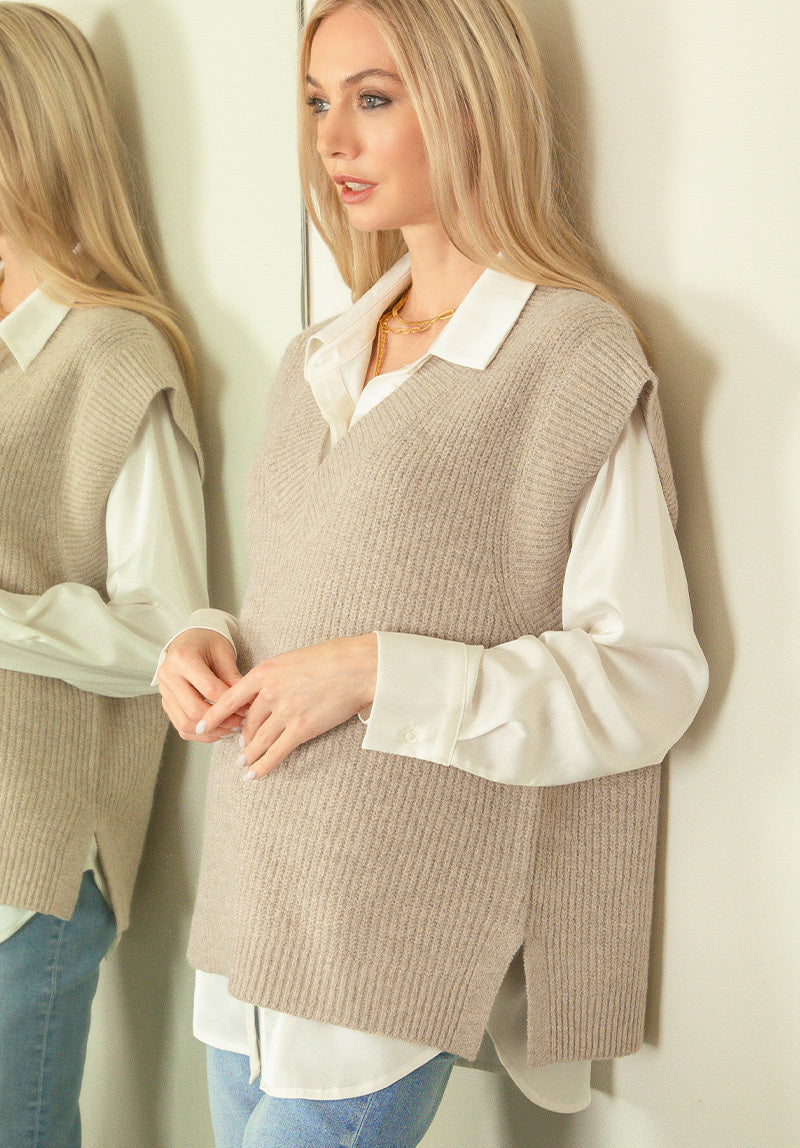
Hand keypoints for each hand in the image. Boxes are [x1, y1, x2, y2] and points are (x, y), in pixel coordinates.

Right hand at [158, 628, 243, 741]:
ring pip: (186, 723)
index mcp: (183, 658)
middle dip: (222, 721)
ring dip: (212, 731)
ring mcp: (164, 691)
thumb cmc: (209, 642)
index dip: (232, 703)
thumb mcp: (224, 653)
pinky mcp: (166, 703)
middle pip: (194, 710)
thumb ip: (233, 678)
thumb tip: (247, 705)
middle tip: (242, 723)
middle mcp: (168, 675)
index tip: (249, 709)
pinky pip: (181, 726)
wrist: (190, 639)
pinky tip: (219, 730)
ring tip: (232, 729)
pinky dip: (201, 734)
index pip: (210, 690)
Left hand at [196, 634, 377, 777]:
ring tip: (243, 762)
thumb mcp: (292, 660)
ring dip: (249, 754)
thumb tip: (263, 695)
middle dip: (242, 737)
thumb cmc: (330, 659)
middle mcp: (269, 693)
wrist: (358, 666)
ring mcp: (284, 712)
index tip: (200, 726)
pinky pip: (275, 753)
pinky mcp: (301, 729)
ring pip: (257, 741)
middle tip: (239, 746)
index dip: (212, 716)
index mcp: (264, 672)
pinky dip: (262, 767)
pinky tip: (252, 775)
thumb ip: (274, 677)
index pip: (228, 698)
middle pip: (246, 723)